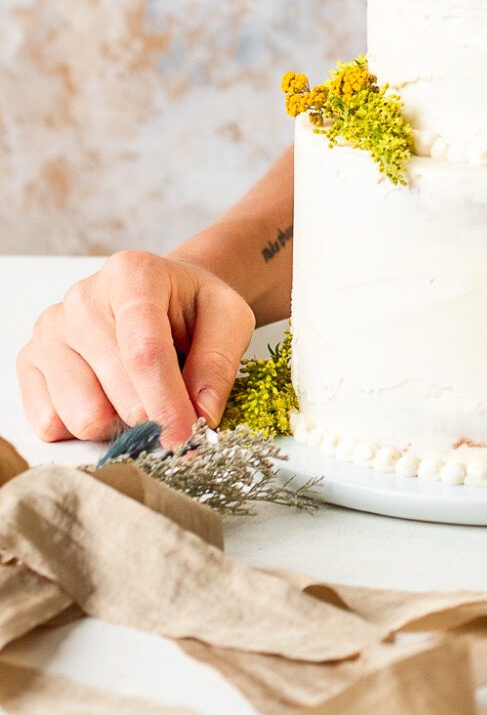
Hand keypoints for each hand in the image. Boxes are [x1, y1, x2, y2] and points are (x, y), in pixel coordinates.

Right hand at [16, 252, 255, 448]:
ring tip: (138, 396)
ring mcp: (49, 331)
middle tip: (173, 415)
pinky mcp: (29, 362)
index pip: (144, 352)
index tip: (184, 437)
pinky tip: (107, 400)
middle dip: (150, 417)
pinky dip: (85, 428)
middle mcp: (81, 299)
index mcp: (131, 276)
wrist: (161, 295)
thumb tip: (201, 416)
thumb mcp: (228, 319)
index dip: (166, 401)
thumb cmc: (192, 306)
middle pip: (113, 388)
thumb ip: (218, 364)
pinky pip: (51, 423)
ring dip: (118, 424)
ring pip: (81, 414)